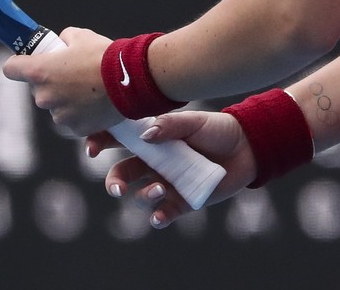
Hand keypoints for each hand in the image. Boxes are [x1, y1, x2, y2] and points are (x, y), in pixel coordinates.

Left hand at [1, 26, 122, 135]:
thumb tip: (63, 44)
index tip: (25, 63)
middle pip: (38, 89)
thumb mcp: (81, 37)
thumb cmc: (104, 56)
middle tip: (73, 75)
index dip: (18, 65)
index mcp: (39, 71)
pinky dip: (79, 113)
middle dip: (51, 83)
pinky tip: (95, 102)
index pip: (10, 69)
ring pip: (56, 106)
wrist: (130, 81)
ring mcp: (59, 115)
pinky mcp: (75, 129)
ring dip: (66, 99)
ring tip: (88, 89)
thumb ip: (65, 40)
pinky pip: (71, 120)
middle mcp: (44, 96)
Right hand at [95, 110, 258, 228]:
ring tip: (159, 189)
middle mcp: (155, 162)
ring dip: (144, 196)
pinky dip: (158, 218)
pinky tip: (159, 217)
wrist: (248, 148)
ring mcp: (167, 182)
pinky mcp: (183, 201)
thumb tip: (144, 136)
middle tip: (117, 189)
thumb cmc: (218, 129)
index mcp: (152, 139)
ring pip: (141, 195)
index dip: (100, 143)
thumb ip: (169, 126)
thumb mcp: (195, 121)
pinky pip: (163, 213)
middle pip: (122, 174)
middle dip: (114, 183)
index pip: (119, 141)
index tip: (92, 149)